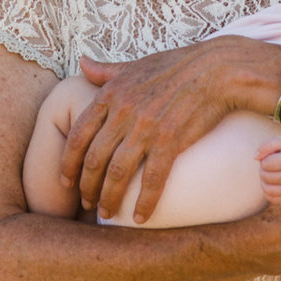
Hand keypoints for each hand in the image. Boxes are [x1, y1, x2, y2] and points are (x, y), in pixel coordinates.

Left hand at [68, 36, 280, 223]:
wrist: (215, 69)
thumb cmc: (175, 65)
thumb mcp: (134, 64)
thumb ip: (105, 71)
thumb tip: (80, 62)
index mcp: (111, 94)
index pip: (78, 134)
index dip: (68, 161)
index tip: (65, 180)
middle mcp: (123, 112)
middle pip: (95, 158)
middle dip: (86, 186)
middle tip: (85, 203)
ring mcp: (146, 128)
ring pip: (118, 172)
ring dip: (109, 198)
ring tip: (107, 214)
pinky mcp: (171, 141)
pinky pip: (153, 179)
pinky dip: (145, 202)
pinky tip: (140, 218)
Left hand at [256, 137, 280, 203]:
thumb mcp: (278, 141)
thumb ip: (266, 145)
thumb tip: (255, 157)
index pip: (265, 164)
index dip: (265, 159)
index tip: (273, 156)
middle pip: (264, 176)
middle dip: (264, 169)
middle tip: (272, 164)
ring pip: (267, 189)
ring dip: (264, 180)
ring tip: (271, 173)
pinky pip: (272, 199)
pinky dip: (268, 192)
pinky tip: (272, 183)